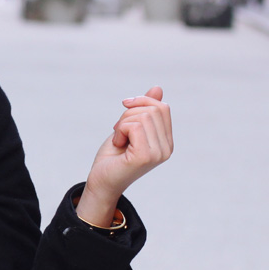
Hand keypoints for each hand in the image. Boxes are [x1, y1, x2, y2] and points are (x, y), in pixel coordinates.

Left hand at [74, 86, 172, 226]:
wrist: (101, 181)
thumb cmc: (113, 156)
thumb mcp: (129, 127)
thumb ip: (145, 110)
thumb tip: (158, 88)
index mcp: (166, 141)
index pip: (162, 107)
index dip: (141, 101)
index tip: (124, 109)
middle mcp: (167, 148)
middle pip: (153, 109)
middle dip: (129, 113)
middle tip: (119, 131)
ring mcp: (158, 153)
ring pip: (142, 116)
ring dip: (123, 124)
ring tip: (119, 140)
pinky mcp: (145, 156)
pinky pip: (134, 126)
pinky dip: (120, 131)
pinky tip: (118, 144)